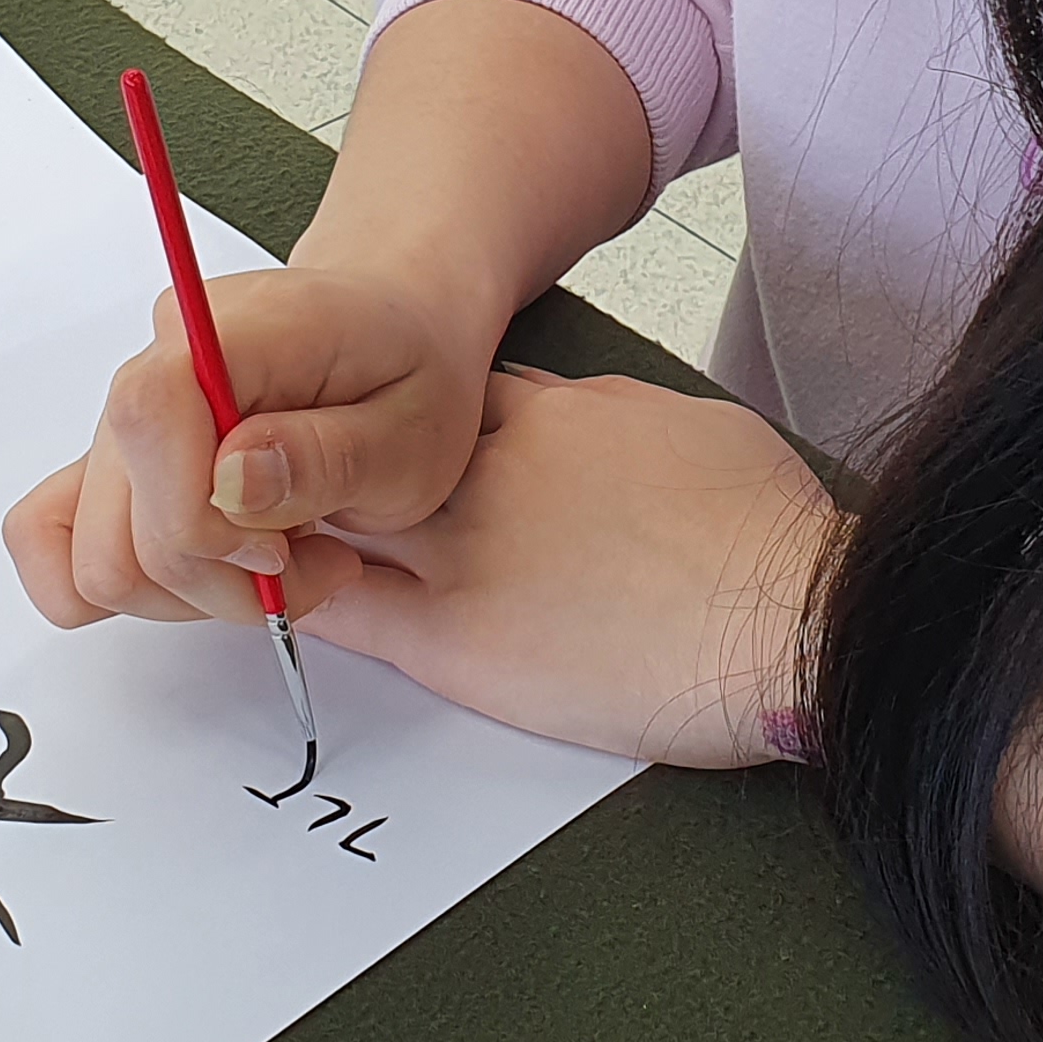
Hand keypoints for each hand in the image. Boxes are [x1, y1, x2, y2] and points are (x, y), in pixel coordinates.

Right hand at [6, 265, 494, 631]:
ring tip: (288, 557)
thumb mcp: (413, 429)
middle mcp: (154, 364)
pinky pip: (56, 540)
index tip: (284, 548)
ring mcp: (124, 418)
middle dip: (219, 581)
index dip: (205, 523)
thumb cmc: (407, 373)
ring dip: (196, 592)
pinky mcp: (115, 462)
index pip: (146, 422)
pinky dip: (140, 584)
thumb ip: (326, 455)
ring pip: (97, 559)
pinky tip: (220, 564)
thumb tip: (231, 478)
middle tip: (316, 563)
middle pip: (115, 524)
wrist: (396, 333)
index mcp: (224, 328)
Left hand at [302, 367, 839, 767]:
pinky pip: (349, 613)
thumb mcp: (682, 426)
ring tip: (259, 531)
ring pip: (339, 519)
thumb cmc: (760, 531)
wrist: (783, 619)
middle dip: (329, 456)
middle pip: (366, 449)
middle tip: (292, 468)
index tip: (386, 426)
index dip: (404, 413)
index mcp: (544, 417)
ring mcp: (464, 557)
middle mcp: (485, 476)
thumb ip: (603, 417)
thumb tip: (572, 419)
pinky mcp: (458, 643)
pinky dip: (302, 597)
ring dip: (298, 521)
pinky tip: (271, 596)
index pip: (440, 398)